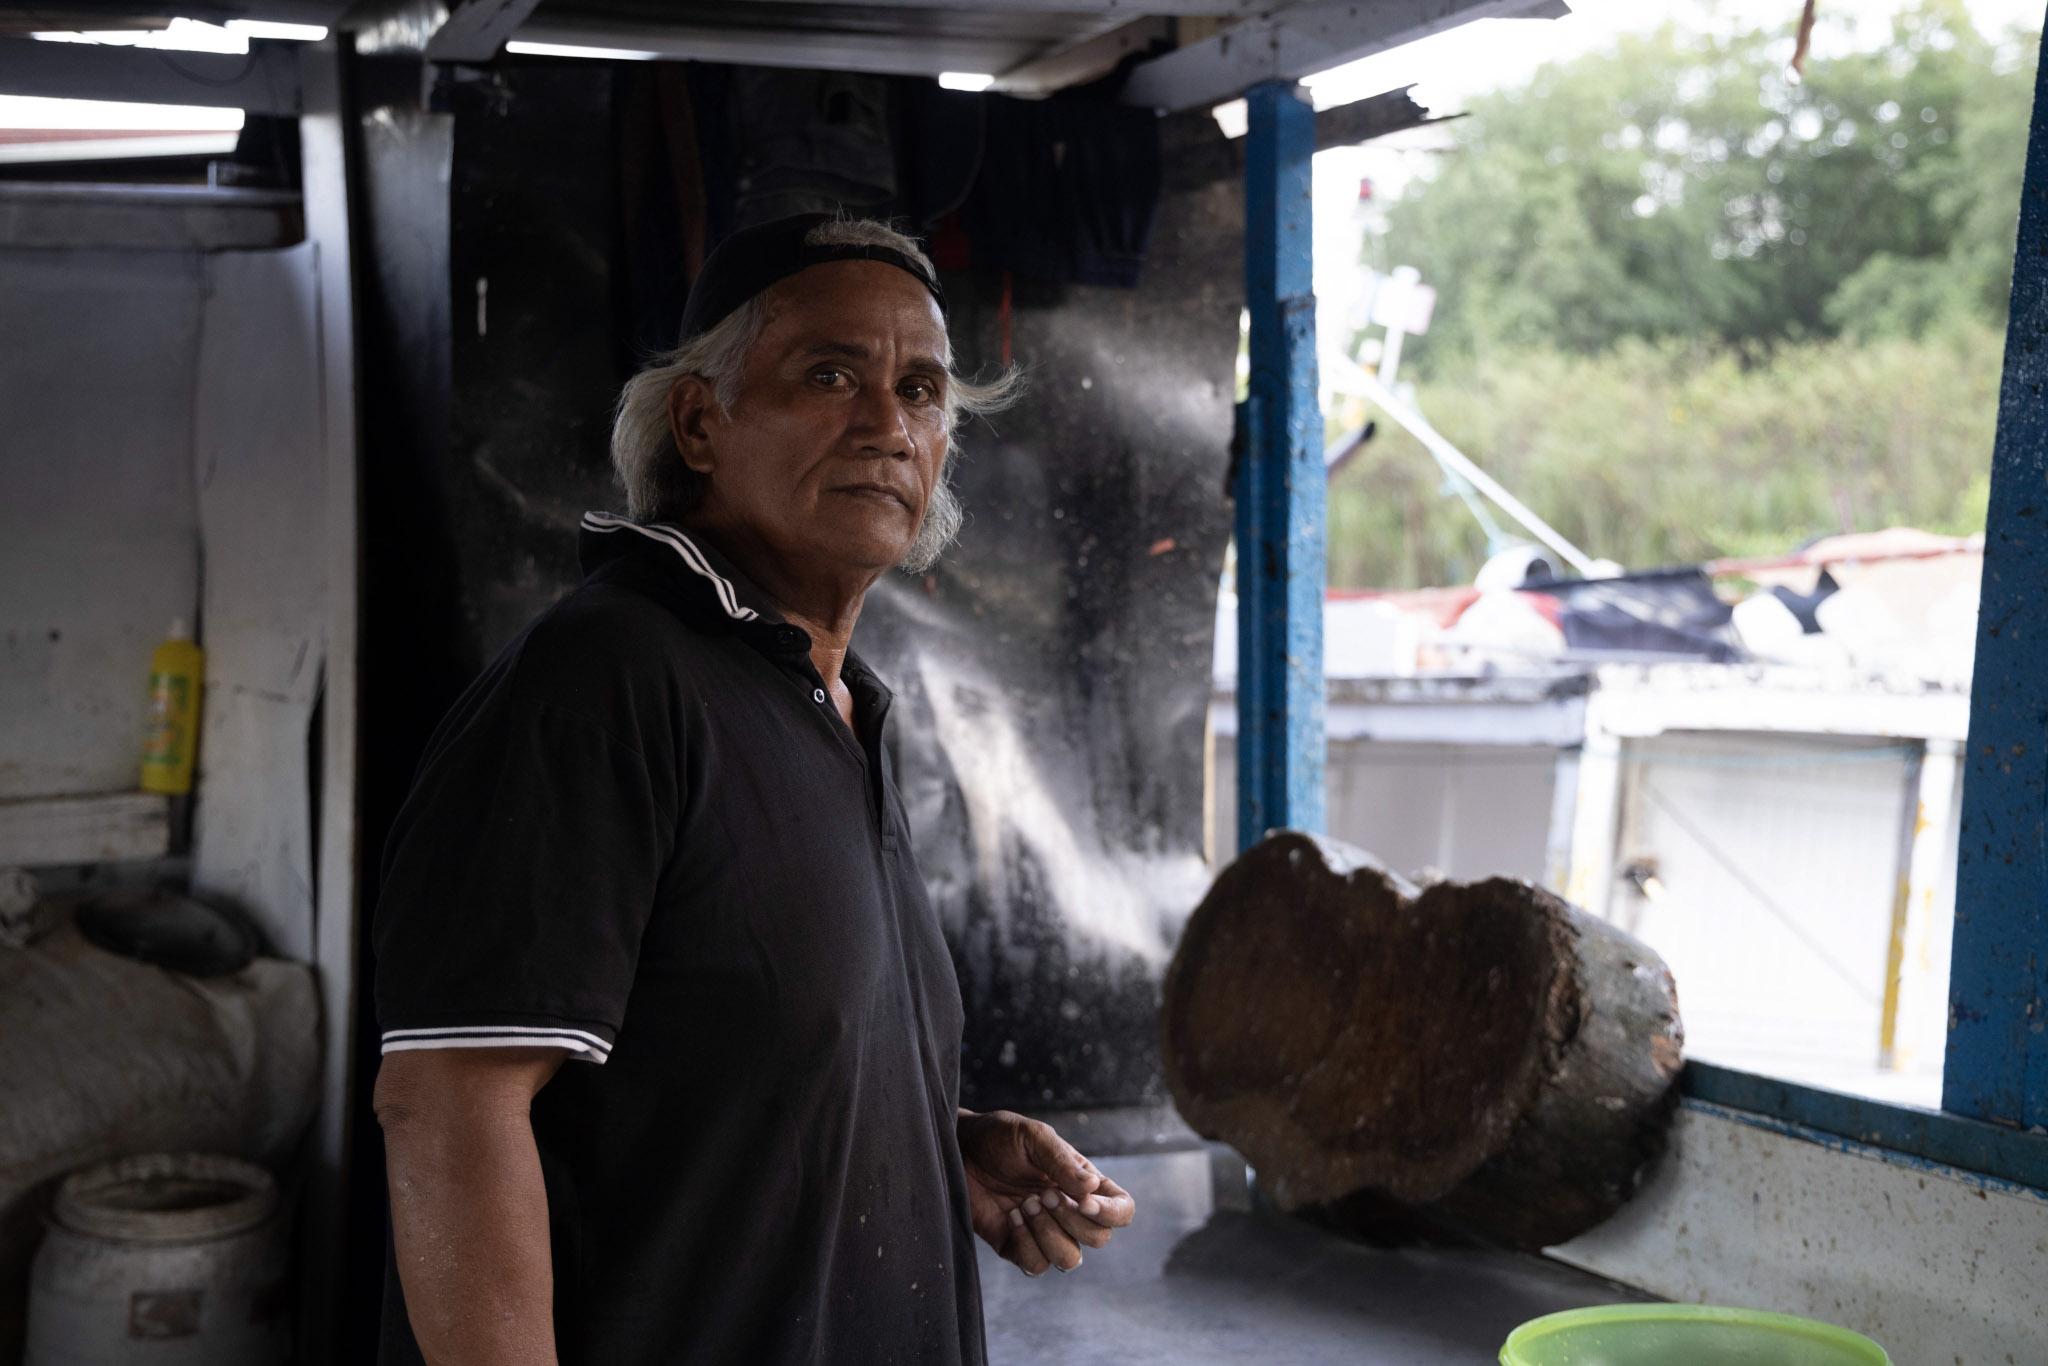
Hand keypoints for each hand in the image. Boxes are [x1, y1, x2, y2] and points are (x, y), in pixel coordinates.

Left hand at [956, 1109, 1134, 1276]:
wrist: (959, 1150)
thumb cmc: (1000, 1137)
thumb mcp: (1034, 1138)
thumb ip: (1063, 1163)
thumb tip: (1093, 1187)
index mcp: (1083, 1184)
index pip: (1122, 1210)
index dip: (1112, 1213)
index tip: (1084, 1201)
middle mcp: (1069, 1211)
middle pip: (1100, 1238)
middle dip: (1072, 1220)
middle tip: (1042, 1194)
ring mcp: (1044, 1232)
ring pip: (1070, 1260)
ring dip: (1049, 1234)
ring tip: (1025, 1205)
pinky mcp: (1017, 1247)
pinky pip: (1036, 1266)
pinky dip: (1026, 1244)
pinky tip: (1012, 1217)